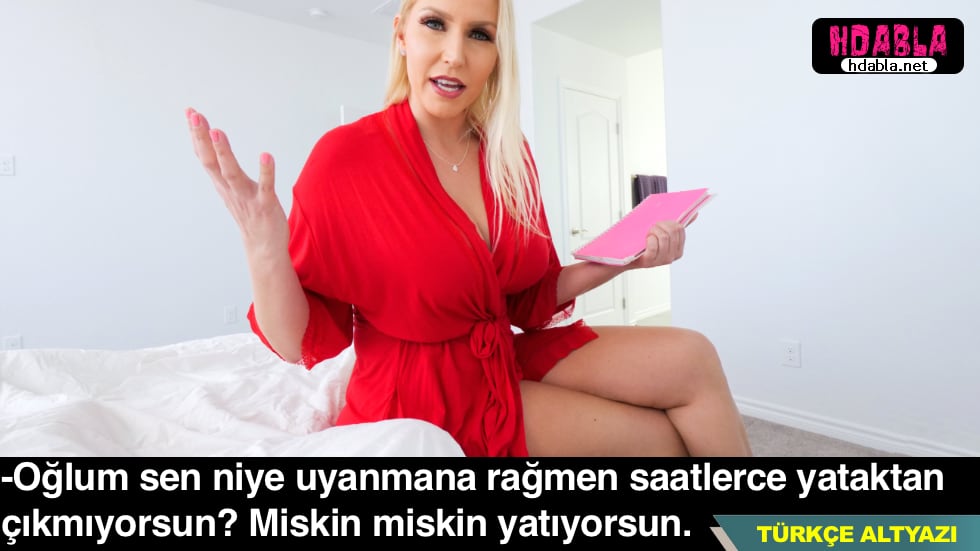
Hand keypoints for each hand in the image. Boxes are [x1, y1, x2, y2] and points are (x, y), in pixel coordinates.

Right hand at [185, 108, 287, 260]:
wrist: (264, 248)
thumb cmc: (249, 214)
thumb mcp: (230, 188)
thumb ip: (221, 168)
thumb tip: (212, 146)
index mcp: (222, 184)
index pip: (205, 156)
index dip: (196, 135)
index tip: (190, 112)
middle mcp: (230, 190)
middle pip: (211, 162)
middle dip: (202, 138)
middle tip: (195, 115)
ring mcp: (247, 198)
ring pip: (232, 174)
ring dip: (224, 153)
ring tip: (216, 131)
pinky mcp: (266, 205)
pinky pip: (265, 187)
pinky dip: (266, 172)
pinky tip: (266, 156)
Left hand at [628, 220, 685, 268]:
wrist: (628, 257)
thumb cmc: (646, 244)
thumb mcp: (663, 235)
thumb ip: (677, 227)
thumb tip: (695, 214)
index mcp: (678, 250)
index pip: (680, 229)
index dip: (668, 222)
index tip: (660, 224)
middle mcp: (672, 257)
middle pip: (672, 231)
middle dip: (661, 225)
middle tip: (652, 228)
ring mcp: (661, 260)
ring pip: (664, 237)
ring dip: (653, 231)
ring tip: (648, 234)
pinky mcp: (650, 262)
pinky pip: (654, 246)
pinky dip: (649, 239)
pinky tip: (646, 240)